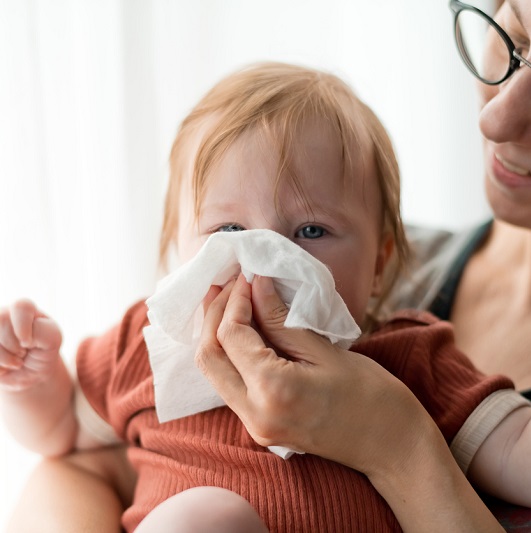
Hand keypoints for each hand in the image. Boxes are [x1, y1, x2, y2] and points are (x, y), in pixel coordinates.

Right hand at [0, 299, 61, 391]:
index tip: (28, 343)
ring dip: (5, 357)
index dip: (23, 326)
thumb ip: (42, 330)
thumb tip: (19, 334)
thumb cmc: (43, 350)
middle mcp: (4, 313)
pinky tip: (5, 367)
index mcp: (25, 308)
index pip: (21, 306)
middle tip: (24, 352)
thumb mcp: (52, 339)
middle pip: (1, 320)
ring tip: (17, 361)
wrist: (32, 372)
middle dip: (14, 344)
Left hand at [196, 274, 504, 532]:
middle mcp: (253, 414)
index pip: (232, 336)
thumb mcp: (326, 350)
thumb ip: (283, 319)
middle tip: (233, 283)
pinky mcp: (259, 427)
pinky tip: (242, 329)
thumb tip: (256, 285)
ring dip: (216, 332)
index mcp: (273, 392)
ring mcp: (254, 426)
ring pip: (212, 371)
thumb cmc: (372, 395)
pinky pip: (227, 383)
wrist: (391, 446)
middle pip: (208, 356)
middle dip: (215, 313)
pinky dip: (228, 352)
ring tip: (233, 300)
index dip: (235, 300)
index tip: (250, 276)